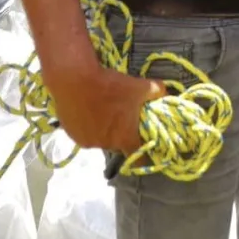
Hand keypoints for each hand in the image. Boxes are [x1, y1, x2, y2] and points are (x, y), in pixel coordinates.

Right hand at [45, 61, 168, 152]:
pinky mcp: (73, 135)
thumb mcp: (139, 86)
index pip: (138, 159)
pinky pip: (85, 134)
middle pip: (119, 145)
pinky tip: (88, 110)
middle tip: (121, 116)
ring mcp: (87, 142)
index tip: (145, 145)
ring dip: (104, 129)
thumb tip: (165, 93)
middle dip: (122, 133)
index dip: (144, 154)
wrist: (75, 80)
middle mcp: (106, 145)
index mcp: (124, 138)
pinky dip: (88, 126)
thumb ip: (156, 91)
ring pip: (101, 139)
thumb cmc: (111, 86)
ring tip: (102, 110)